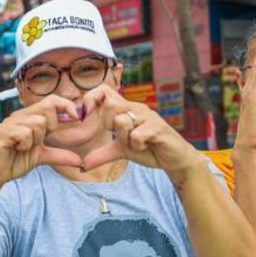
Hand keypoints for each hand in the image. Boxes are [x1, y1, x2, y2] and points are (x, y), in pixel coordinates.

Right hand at [0, 95, 82, 185]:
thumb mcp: (41, 157)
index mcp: (29, 117)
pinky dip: (25, 144)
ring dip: (36, 140)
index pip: (52, 100)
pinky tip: (17, 149)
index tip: (77, 118)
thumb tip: (80, 161)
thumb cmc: (14, 161)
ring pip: (38, 123)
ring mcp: (10, 122)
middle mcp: (20, 115)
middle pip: (47, 108)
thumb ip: (59, 155)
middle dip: (50, 127)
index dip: (66, 105)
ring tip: (24, 148)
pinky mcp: (3, 132)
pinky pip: (25, 133)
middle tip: (39, 141)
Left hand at [80, 85, 199, 175]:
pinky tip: (146, 146)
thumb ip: (102, 154)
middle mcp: (135, 107)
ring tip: (137, 143)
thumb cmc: (148, 149)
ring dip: (126, 139)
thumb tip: (82, 165)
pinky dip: (138, 145)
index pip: (103, 91)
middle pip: (110, 106)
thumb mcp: (121, 151)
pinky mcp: (157, 126)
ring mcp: (147, 115)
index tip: (84, 115)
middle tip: (123, 137)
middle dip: (110, 126)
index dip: (90, 98)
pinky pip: (137, 135)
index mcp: (125, 109)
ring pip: (122, 121)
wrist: (173, 159)